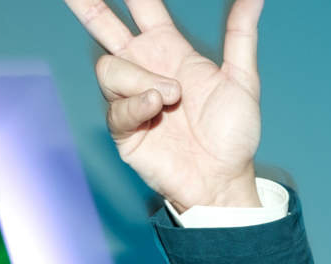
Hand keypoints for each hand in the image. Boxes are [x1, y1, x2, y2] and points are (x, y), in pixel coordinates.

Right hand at [64, 0, 264, 210]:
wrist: (223, 179)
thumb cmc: (233, 134)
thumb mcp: (242, 79)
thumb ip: (241, 33)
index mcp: (169, 50)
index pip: (142, 6)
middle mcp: (144, 69)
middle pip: (104, 26)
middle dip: (87, 6)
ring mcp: (131, 97)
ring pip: (108, 68)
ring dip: (139, 78)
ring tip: (172, 97)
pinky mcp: (124, 128)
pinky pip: (115, 106)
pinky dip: (136, 104)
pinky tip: (156, 108)